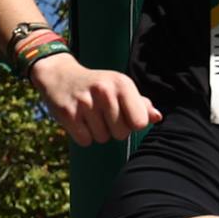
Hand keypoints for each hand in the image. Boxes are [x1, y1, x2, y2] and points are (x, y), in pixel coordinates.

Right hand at [31, 54, 158, 144]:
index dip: (132, 124)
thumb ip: (140, 104)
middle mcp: (105, 91)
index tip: (123, 115)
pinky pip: (85, 141)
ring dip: (97, 132)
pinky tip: (78, 120)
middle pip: (122, 134)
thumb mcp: (119, 88)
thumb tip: (157, 117)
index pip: (140, 123)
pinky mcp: (68, 114)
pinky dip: (83, 136)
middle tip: (102, 114)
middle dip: (114, 130)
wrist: (60, 76)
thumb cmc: (97, 86)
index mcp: (122, 84)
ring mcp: (85, 102)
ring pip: (102, 138)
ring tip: (89, 115)